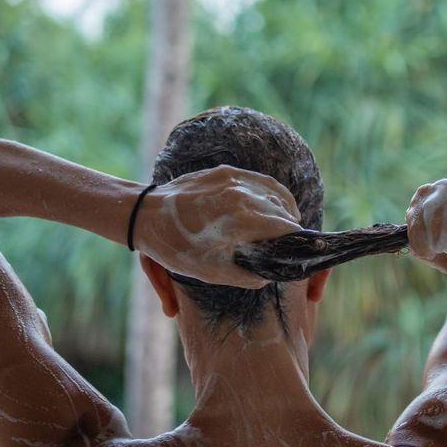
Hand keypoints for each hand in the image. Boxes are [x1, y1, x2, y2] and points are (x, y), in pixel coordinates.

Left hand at [136, 165, 302, 288]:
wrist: (145, 215)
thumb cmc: (176, 247)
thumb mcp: (212, 272)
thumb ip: (246, 276)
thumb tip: (270, 276)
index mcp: (241, 217)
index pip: (285, 227)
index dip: (296, 242)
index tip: (301, 254)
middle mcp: (241, 193)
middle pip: (283, 210)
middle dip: (291, 228)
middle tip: (293, 245)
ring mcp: (233, 178)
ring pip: (275, 193)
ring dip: (285, 210)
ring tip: (289, 226)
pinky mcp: (225, 170)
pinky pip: (260, 180)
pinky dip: (272, 193)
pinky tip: (274, 205)